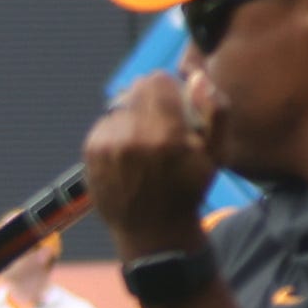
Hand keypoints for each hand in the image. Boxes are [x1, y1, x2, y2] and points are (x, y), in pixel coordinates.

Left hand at [84, 70, 219, 261]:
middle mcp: (132, 136)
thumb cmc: (188, 190)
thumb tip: (196, 77)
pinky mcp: (91, 151)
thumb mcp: (217, 154)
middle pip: (136, 88)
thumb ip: (216, 110)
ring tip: (144, 140)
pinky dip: (117, 129)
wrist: (151, 230)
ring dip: (133, 114)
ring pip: (119, 104)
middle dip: (151, 98)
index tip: (175, 103)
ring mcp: (107, 144)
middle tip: (161, 121)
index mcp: (166, 135)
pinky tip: (128, 151)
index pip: (157, 80)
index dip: (168, 87)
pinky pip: (105, 122)